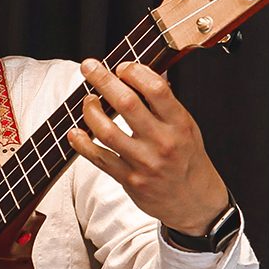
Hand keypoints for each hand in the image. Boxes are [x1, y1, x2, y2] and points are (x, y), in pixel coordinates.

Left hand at [67, 59, 228, 235]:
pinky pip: (99, 158)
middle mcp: (162, 142)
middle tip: (88, 67)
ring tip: (87, 101)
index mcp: (179, 123)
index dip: (135, 72)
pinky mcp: (129, 179)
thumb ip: (165, 103)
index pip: (156, 89)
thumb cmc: (187, 158)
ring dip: (90, 111)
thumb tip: (144, 72)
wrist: (193, 201)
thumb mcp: (187, 127)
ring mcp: (144, 162)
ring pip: (107, 131)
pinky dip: (82, 144)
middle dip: (103, 81)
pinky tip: (74, 132)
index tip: (121, 67)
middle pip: (127, 104)